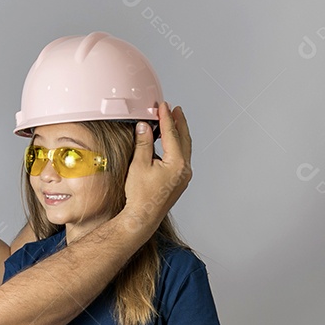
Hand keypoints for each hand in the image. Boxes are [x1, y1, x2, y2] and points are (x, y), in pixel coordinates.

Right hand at [121, 102, 192, 231]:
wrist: (142, 217)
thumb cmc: (140, 196)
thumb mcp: (139, 165)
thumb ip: (143, 143)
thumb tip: (145, 127)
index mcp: (176, 163)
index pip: (171, 134)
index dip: (166, 118)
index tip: (162, 106)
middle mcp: (184, 169)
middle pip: (184, 139)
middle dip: (179, 123)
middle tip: (175, 110)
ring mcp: (184, 177)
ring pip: (185, 149)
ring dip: (179, 134)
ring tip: (173, 123)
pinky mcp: (180, 182)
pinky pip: (182, 158)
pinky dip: (178, 146)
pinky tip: (171, 144)